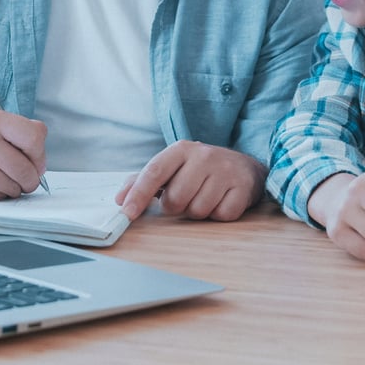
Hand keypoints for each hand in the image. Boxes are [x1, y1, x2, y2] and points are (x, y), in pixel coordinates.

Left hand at [114, 141, 264, 221]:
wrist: (244, 167)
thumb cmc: (200, 170)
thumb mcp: (173, 167)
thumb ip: (144, 180)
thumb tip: (120, 199)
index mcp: (182, 149)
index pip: (154, 171)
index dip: (138, 194)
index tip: (126, 213)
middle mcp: (204, 156)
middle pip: (175, 199)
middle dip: (175, 207)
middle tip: (185, 197)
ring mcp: (226, 171)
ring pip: (197, 210)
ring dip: (197, 212)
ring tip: (204, 197)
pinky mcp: (243, 188)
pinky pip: (220, 216)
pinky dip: (217, 215)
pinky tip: (221, 201)